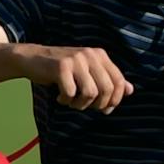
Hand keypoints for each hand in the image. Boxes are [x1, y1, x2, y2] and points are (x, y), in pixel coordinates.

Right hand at [13, 45, 131, 111]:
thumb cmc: (63, 70)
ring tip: (71, 101)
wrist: (33, 58)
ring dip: (80, 104)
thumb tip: (131, 90)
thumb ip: (108, 80)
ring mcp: (76, 59)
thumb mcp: (88, 72)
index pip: (119, 81)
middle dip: (98, 105)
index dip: (115, 100)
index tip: (104, 109)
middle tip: (85, 106)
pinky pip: (71, 93)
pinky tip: (59, 97)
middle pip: (106, 89)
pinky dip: (66, 100)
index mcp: (100, 55)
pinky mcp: (61, 67)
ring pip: (90, 93)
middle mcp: (90, 54)